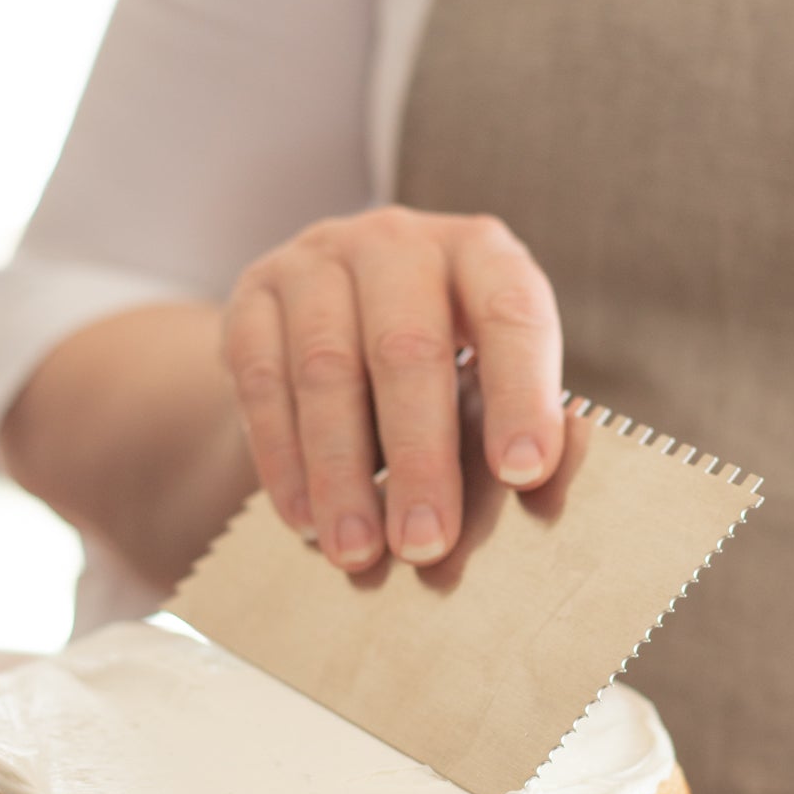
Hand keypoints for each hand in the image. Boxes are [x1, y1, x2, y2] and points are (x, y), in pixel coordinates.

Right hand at [223, 207, 563, 569]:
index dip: (520, 395)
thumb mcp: (488, 368)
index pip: (511, 314)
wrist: (330, 309)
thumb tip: (540, 489)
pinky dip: (283, 461)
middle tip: (426, 544)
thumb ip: (516, 418)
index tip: (524, 473)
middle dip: (419, 458)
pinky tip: (304, 520)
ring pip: (325, 371)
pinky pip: (261, 384)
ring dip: (340, 474)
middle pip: (407, 349)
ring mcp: (316, 261)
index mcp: (480, 251)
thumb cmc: (437, 354)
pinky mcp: (252, 297)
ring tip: (357, 550)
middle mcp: (397, 243)